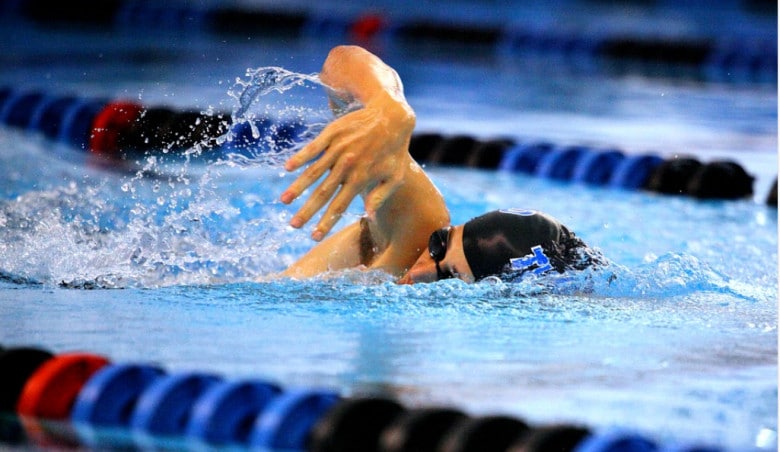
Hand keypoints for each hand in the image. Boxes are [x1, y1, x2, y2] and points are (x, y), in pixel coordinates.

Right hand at [280, 96, 414, 240]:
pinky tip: (287, 168)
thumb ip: (381, 196)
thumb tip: (368, 216)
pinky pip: (312, 148)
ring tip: (284, 201)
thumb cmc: (395, 149)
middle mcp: (346, 166)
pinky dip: (300, 158)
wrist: (391, 116)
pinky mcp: (332, 134)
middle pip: (323, 193)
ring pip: (313, 172)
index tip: (314, 236)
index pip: (339, 206)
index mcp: (360, 179)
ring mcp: (337, 149)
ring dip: (297, 188)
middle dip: (307, 211)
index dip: (326, 222)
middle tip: (293, 225)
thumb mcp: (395, 176)